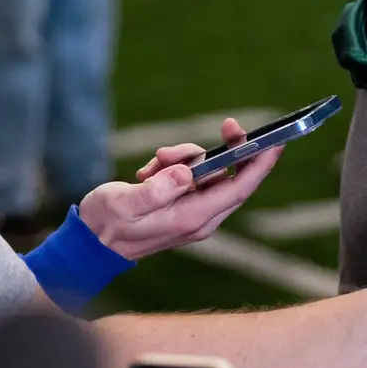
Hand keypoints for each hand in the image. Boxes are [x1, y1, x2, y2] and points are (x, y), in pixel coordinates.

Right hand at [76, 118, 280, 259]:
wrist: (89, 243)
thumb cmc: (105, 225)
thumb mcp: (124, 204)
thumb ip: (156, 190)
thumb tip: (184, 173)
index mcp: (193, 218)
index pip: (240, 188)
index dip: (262, 164)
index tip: (278, 140)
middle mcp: (200, 217)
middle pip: (233, 176)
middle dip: (231, 149)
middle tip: (227, 124)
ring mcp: (193, 211)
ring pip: (208, 170)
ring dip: (185, 157)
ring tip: (154, 164)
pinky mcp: (182, 204)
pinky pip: (191, 174)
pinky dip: (173, 165)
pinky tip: (148, 172)